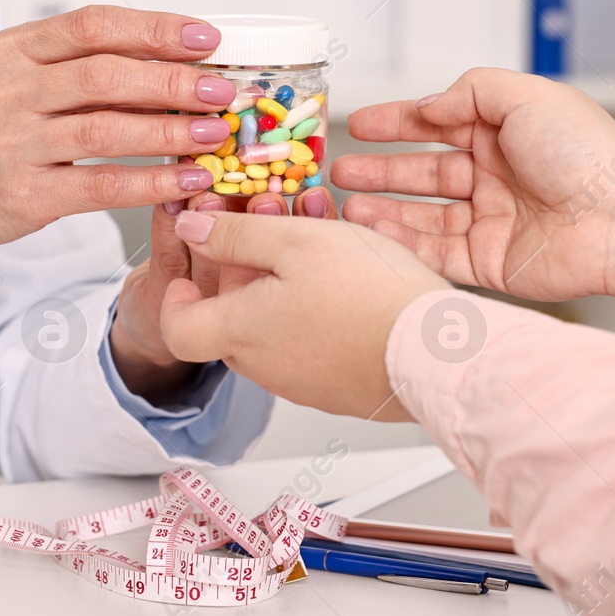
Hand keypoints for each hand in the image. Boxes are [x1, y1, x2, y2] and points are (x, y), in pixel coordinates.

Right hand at [0, 6, 236, 286]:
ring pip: (106, 129)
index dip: (154, 29)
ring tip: (214, 133)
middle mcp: (10, 91)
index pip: (93, 26)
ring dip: (169, 130)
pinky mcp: (24, 195)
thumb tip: (166, 59)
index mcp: (13, 50)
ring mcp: (14, 144)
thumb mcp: (11, 78)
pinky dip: (150, 182)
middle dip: (173, 80)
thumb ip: (75, 65)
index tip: (205, 38)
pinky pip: (100, 185)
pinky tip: (185, 179)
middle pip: (105, 75)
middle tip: (221, 89)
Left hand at [158, 209, 447, 418]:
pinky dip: (321, 308)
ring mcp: (306, 383)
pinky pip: (316, 343)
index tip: (192, 269)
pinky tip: (353, 277)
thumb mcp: (295, 241)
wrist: (438, 354)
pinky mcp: (342, 388)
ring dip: (290, 282)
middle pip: (232, 320)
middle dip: (249, 268)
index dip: (176, 297)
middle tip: (278, 227)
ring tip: (326, 238)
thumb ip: (236, 234)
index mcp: (240, 332)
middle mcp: (266, 366)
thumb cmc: (370, 297)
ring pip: (278, 327)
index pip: (177, 329)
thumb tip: (192, 228)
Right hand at [333, 69, 614, 306]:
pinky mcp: (490, 263)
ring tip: (346, 205)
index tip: (357, 125)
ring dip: (383, 209)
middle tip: (338, 172)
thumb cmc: (591, 155)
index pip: (437, 125)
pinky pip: (436, 253)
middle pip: (422, 172)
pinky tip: (373, 232)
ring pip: (422, 215)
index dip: (396, 124)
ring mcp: (491, 221)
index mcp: (504, 134)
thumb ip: (471, 92)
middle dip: (378, 171)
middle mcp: (495, 176)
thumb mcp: (527, 96)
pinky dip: (402, 243)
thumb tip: (428, 105)